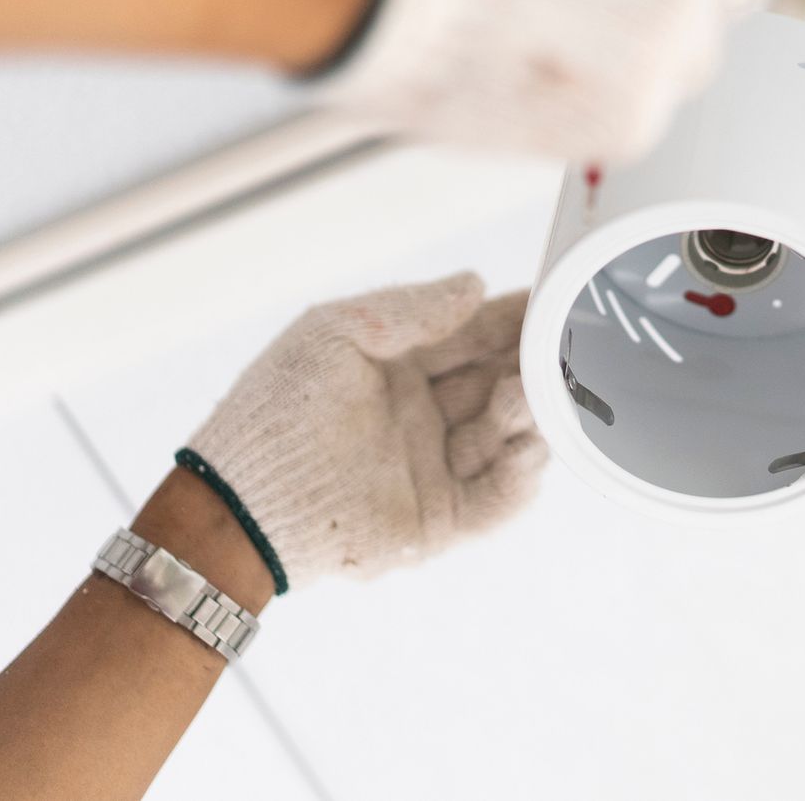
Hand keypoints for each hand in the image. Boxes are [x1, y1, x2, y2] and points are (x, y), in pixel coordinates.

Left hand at [181, 274, 543, 591]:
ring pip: (508, 438)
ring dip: (528, 416)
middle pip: (503, 384)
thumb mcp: (333, 333)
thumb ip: (407, 310)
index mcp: (407, 367)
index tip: (559, 299)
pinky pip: (497, 500)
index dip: (517, 320)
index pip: (478, 336)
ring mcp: (437, 467)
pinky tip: (528, 449)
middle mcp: (430, 415)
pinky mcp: (440, 520)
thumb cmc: (277, 409)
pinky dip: (521, 477)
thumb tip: (476, 284)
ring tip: (527, 398)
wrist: (240, 503)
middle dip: (534, 366)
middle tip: (563, 351)